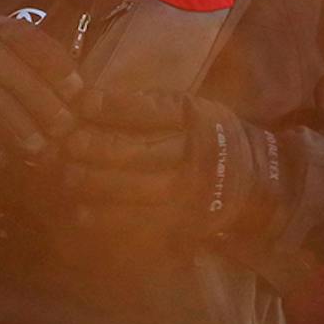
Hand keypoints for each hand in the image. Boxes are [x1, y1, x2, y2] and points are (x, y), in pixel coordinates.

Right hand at [0, 15, 81, 177]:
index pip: (29, 41)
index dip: (57, 68)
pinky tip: (6, 161)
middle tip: (64, 131)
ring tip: (40, 152)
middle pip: (11, 73)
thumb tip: (88, 100)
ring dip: (18, 129)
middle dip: (42, 104)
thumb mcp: (0, 55)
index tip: (78, 94)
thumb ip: (37, 71)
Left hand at [59, 90, 286, 242]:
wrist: (257, 182)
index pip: (150, 110)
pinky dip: (109, 219)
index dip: (113, 107)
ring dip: (96, 184)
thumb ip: (150, 107)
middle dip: (96, 148)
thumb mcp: (193, 110)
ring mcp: (189, 192)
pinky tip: (82, 213)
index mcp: (196, 119)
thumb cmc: (209, 138)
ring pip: (136, 189)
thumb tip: (88, 102)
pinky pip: (141, 222)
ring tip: (67, 177)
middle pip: (138, 151)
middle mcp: (194, 155)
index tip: (82, 103)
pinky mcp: (184, 221)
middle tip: (66, 144)